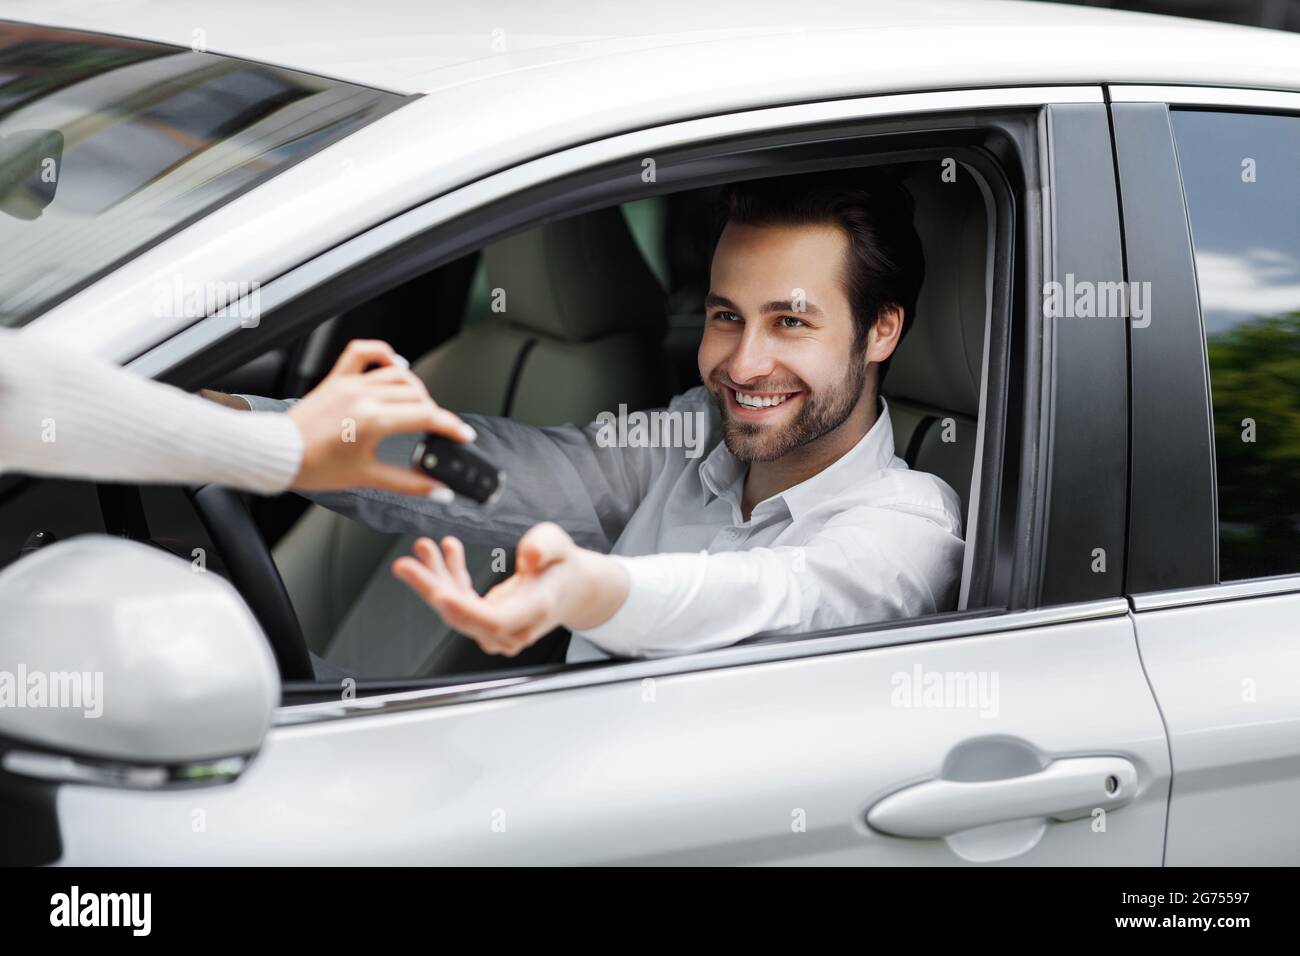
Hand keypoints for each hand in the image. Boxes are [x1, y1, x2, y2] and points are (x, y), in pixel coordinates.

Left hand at [286, 339, 474, 495]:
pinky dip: (384, 353)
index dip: (451, 427)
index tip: (462, 435)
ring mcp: (350, 383)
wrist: (277, 456)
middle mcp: (364, 396)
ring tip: (418, 407)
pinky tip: (396, 365)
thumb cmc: (314, 466)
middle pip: (418, 395)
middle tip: (434, 431)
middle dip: (433, 413)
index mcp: (373, 420)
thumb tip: (439, 490)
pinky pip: (364, 352)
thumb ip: (409, 484)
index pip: (427, 416)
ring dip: (415, 390)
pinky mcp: (337, 378)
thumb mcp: (368, 478)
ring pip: (398, 375)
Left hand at [391, 523, 627, 655]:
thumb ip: (546, 546)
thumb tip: (528, 556)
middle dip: (431, 589)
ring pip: (455, 608)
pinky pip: (459, 600)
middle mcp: (513, 627)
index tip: (439, 594)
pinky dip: (449, 575)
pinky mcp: (485, 621)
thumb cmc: (563, 567)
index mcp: (535, 611)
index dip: (464, 610)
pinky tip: (446, 550)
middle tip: (405, 565)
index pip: (495, 621)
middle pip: (464, 616)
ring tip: (424, 547)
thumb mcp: (561, 545)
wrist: (570, 589)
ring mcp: (497, 630)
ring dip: (435, 577)